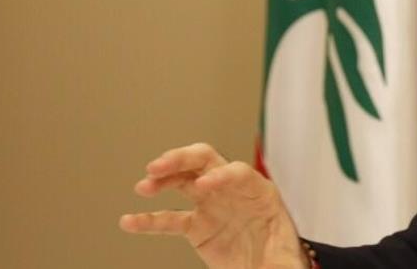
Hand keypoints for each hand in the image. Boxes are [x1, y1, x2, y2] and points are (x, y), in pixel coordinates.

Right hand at [119, 142, 308, 268]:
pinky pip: (170, 219)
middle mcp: (231, 191)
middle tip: (159, 166)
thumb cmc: (282, 257)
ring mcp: (212, 205)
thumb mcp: (287, 258)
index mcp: (258, 193)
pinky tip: (129, 221)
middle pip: (205, 162)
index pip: (238, 173)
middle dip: (182, 159)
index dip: (221, 176)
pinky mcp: (197, 226)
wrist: (267, 268)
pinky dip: (149, 220)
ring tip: (144, 186)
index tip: (203, 185)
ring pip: (183, 181)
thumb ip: (283, 263)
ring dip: (162, 178)